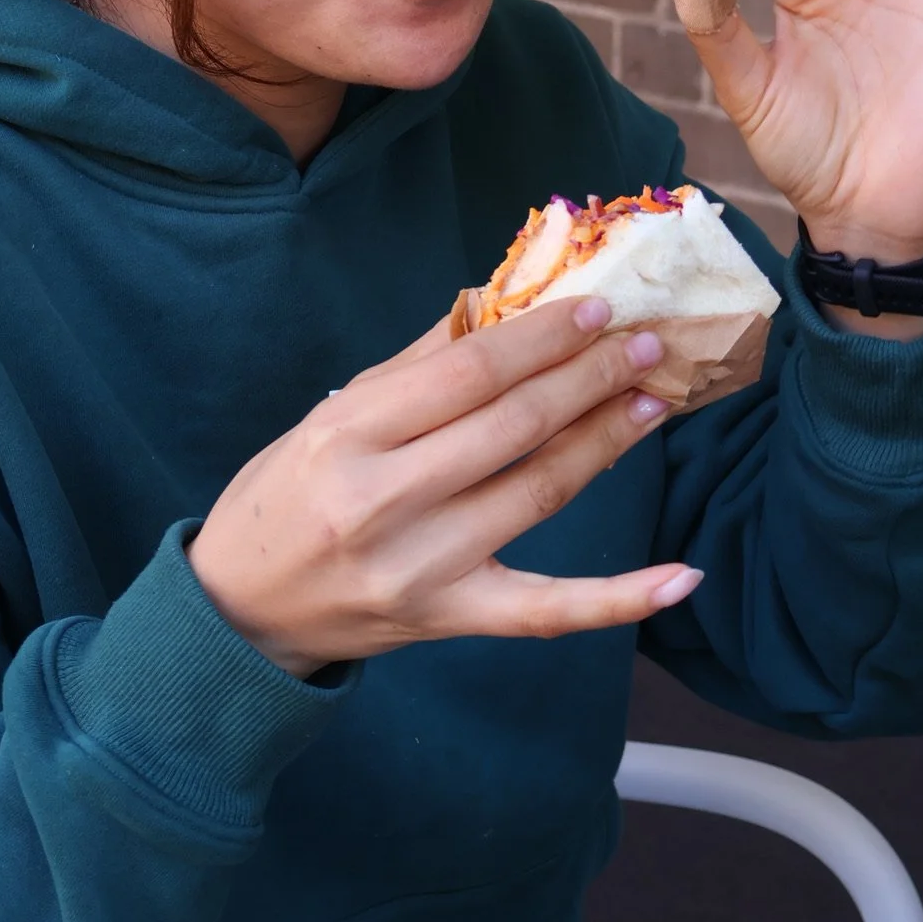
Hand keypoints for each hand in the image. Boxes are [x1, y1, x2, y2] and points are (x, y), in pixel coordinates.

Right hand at [186, 300, 698, 676]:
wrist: (239, 608)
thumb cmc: (286, 494)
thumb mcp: (332, 414)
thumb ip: (419, 364)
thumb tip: (504, 302)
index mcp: (350, 432)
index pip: (468, 372)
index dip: (542, 336)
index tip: (596, 308)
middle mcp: (385, 499)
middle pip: (513, 425)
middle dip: (588, 377)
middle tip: (644, 342)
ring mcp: (421, 567)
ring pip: (538, 493)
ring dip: (607, 441)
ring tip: (653, 399)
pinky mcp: (449, 619)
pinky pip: (549, 610)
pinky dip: (621, 597)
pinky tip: (683, 577)